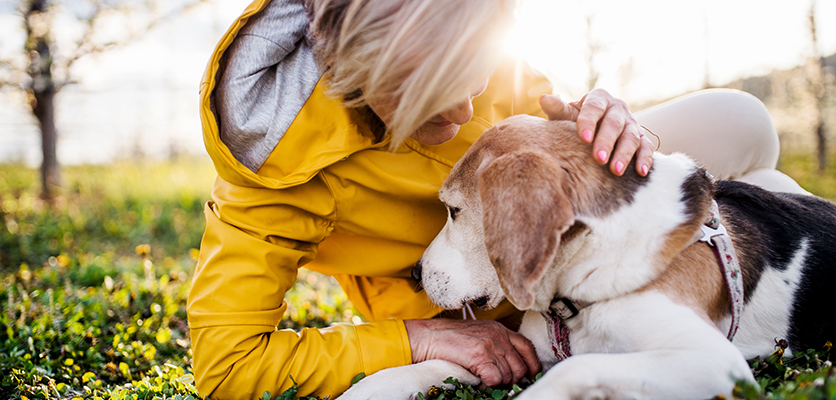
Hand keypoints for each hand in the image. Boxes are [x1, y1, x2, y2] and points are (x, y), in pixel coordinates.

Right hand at [404, 318, 540, 386]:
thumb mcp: (477, 335)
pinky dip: (487, 385)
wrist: (427, 336)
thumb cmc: (448, 339)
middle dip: (512, 380)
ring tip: (483, 381)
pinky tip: (477, 381)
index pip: (526, 347)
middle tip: (498, 384)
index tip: (531, 376)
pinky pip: (494, 379)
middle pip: (520, 366)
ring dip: (497, 384)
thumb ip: (494, 345)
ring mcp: (490, 344)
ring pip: (508, 375)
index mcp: (499, 329)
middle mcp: (498, 335)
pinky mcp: (480, 355)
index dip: (532, 364)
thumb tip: (508, 366)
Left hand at [539, 89, 653, 176]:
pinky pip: (646, 147)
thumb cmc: (576, 122)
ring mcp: (631, 123)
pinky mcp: (641, 138)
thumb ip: (559, 110)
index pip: (594, 108)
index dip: (589, 122)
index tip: (583, 138)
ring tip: (615, 170)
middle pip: (614, 124)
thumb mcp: (567, 116)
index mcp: (598, 99)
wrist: (593, 129)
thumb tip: (544, 98)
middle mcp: (618, 108)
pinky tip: (641, 172)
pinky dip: (645, 158)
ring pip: (631, 136)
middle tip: (598, 158)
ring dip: (624, 154)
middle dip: (607, 141)